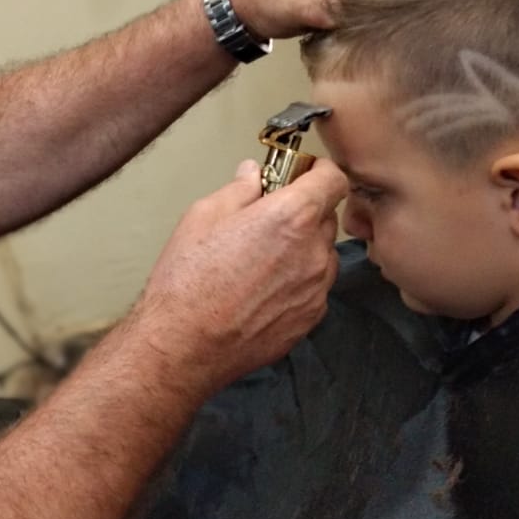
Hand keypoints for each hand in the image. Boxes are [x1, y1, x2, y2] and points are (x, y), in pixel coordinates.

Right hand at [127, 158, 349, 399]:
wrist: (185, 345)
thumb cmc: (188, 283)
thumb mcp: (203, 216)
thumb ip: (239, 190)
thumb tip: (253, 175)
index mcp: (291, 217)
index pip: (333, 179)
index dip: (319, 172)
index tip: (303, 174)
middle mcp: (314, 252)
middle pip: (325, 218)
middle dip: (301, 212)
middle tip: (265, 220)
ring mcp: (316, 289)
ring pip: (320, 255)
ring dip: (300, 249)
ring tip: (258, 261)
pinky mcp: (310, 318)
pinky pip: (313, 288)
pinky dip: (295, 282)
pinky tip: (260, 289)